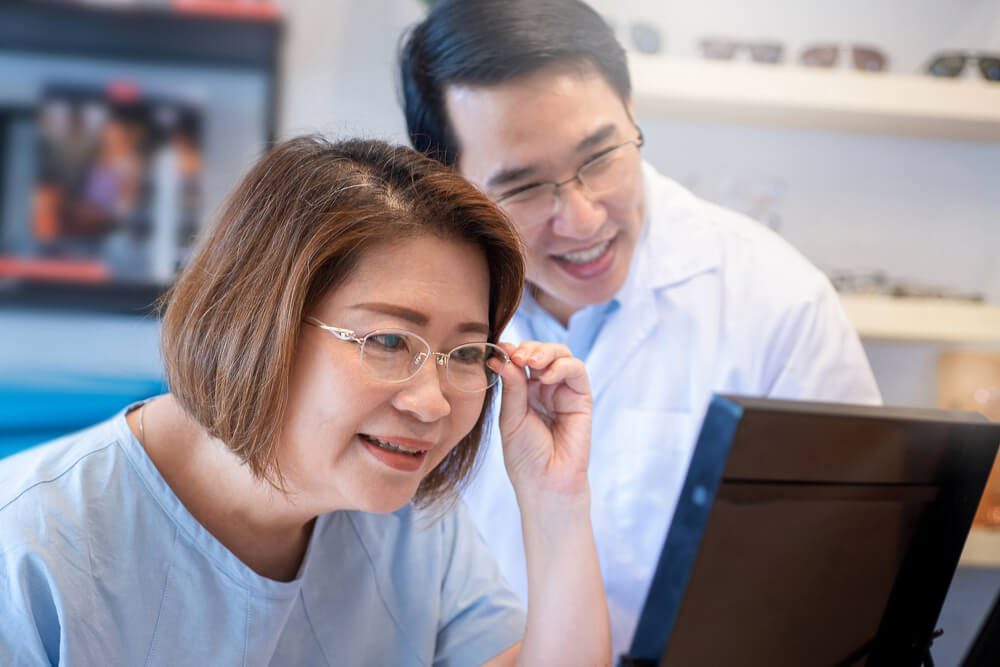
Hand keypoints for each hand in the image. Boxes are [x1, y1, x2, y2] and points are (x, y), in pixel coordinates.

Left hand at [492, 341, 592, 501]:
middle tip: (517, 355)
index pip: (520, 360)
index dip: (512, 351)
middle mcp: (544, 388)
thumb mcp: (511, 418)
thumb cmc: (525, 456)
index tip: (500, 349)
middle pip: (542, 352)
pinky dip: (562, 366)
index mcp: (523, 391)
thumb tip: (502, 356)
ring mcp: (563, 391)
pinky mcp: (582, 398)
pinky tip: (546, 377)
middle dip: (529, 348)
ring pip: (561, 355)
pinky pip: (576, 370)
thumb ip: (512, 387)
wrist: (545, 483)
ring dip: (545, 352)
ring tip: (530, 362)